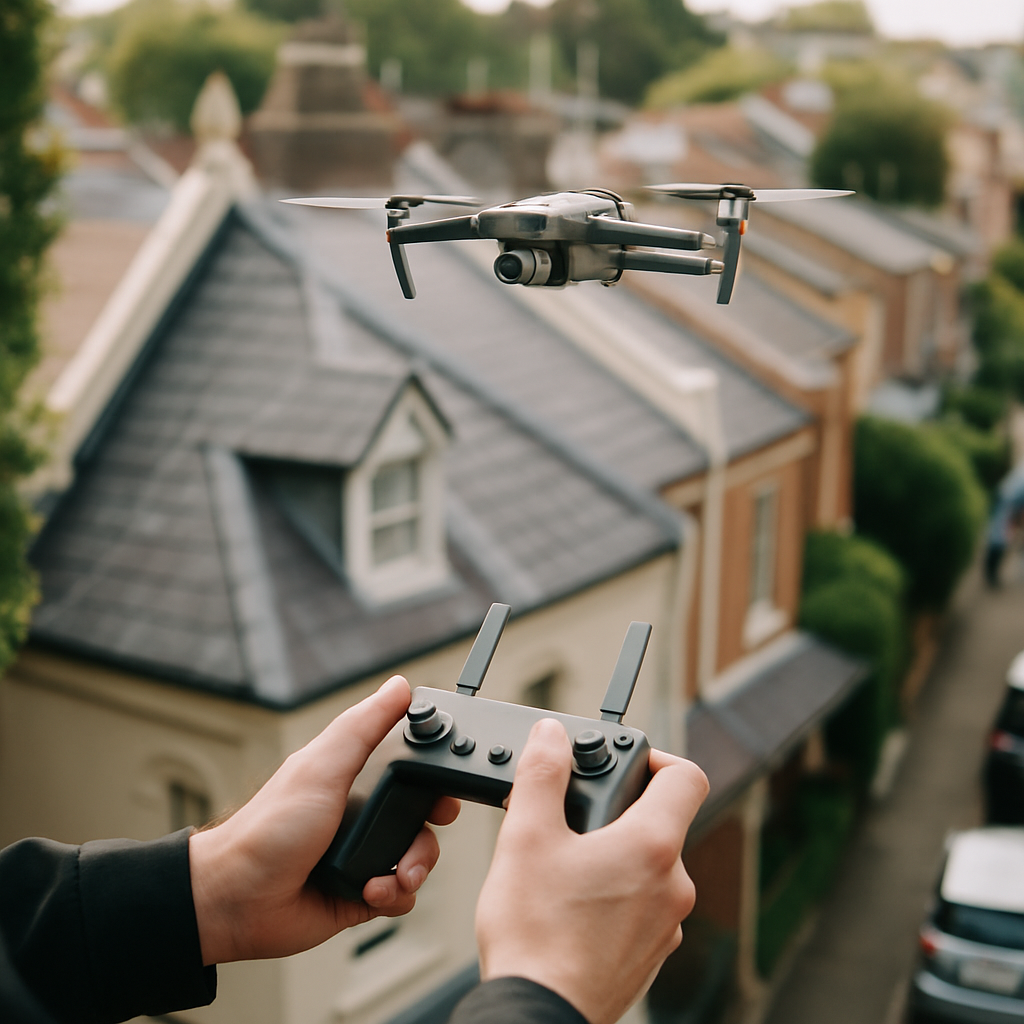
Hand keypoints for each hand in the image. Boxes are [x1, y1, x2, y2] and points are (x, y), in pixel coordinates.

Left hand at [189, 675, 459, 964]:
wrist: (237, 901)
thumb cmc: (267, 828)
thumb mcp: (322, 767)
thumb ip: (363, 726)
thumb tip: (399, 686)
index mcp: (355, 779)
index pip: (410, 770)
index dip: (434, 778)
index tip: (445, 787)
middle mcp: (363, 816)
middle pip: (423, 817)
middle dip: (430, 830)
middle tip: (423, 834)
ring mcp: (364, 855)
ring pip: (419, 858)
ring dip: (413, 868)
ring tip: (391, 875)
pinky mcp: (363, 895)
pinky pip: (403, 896)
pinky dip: (395, 896)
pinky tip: (370, 892)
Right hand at [476, 719, 707, 1023]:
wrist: (536, 1016)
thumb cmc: (535, 934)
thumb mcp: (526, 836)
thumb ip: (542, 775)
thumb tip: (552, 734)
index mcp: (652, 846)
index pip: (686, 777)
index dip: (656, 757)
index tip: (623, 763)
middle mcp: (673, 886)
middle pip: (661, 822)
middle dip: (618, 811)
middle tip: (571, 819)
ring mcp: (667, 926)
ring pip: (649, 866)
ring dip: (615, 855)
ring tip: (563, 868)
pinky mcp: (650, 956)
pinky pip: (642, 906)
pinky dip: (615, 895)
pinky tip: (571, 908)